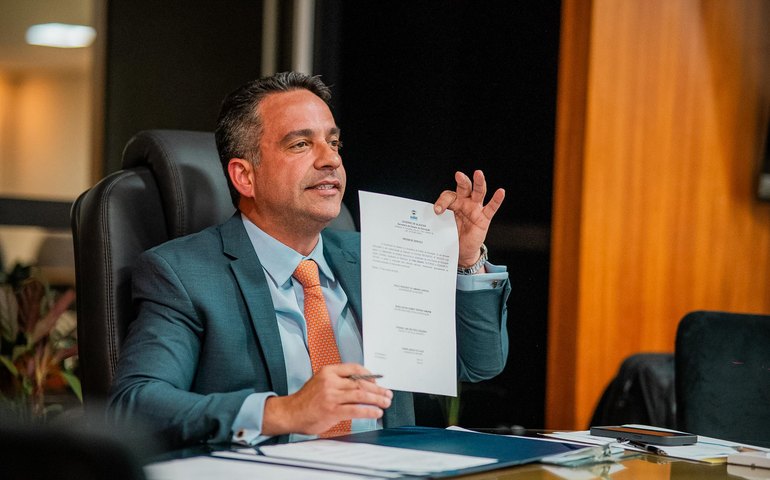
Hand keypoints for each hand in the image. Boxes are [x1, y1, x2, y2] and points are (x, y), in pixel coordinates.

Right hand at [262, 363, 392, 435]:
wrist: (290, 413)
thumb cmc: (307, 399)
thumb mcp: (320, 381)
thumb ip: (338, 380)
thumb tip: (361, 384)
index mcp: (328, 371)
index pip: (355, 368)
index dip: (369, 375)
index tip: (377, 381)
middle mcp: (330, 381)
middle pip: (361, 383)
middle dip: (378, 389)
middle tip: (387, 394)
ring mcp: (331, 396)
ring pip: (361, 395)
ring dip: (377, 399)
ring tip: (386, 403)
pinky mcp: (332, 411)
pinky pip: (356, 410)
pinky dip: (369, 411)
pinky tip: (376, 413)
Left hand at [433, 170, 504, 268]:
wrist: (461, 250)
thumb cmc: (452, 234)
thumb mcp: (443, 225)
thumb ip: (439, 219)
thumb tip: (428, 217)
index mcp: (453, 203)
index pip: (448, 196)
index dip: (442, 201)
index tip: (437, 210)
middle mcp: (465, 202)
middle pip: (465, 188)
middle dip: (462, 181)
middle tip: (458, 175)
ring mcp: (476, 209)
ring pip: (479, 192)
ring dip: (479, 183)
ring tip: (478, 174)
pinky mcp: (484, 218)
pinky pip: (491, 208)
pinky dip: (496, 200)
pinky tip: (501, 192)